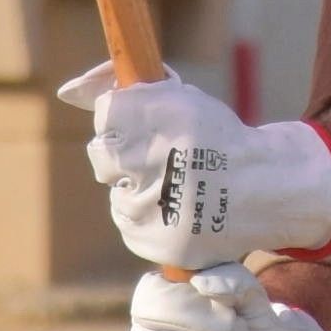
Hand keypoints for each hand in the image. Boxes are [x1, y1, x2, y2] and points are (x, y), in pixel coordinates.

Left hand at [59, 64, 330, 268]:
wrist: (266, 189)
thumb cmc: (213, 137)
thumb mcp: (174, 97)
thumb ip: (113, 88)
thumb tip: (64, 91)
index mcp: (164, 116)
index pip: (105, 113)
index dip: (126, 118)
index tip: (151, 125)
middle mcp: (157, 160)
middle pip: (102, 154)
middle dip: (126, 154)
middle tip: (163, 157)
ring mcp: (155, 206)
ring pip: (115, 192)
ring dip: (135, 187)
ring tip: (176, 186)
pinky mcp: (157, 241)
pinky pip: (126, 222)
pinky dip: (143, 216)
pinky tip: (175, 208)